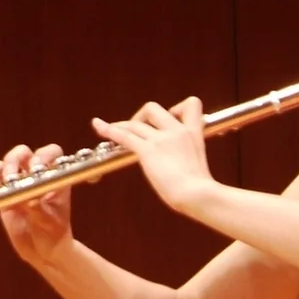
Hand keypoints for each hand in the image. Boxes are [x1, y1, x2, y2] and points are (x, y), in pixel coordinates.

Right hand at [0, 143, 73, 264]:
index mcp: (55, 177)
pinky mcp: (4, 193)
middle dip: (15, 160)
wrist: (43, 251)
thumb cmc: (54, 234)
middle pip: (24, 154)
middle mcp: (36, 175)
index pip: (51, 154)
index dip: (43, 155)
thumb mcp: (50, 224)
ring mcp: (19, 183)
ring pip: (6, 164)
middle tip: (11, 177)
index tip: (36, 168)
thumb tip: (29, 198)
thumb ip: (40, 210)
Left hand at [91, 99, 216, 218]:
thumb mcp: (200, 164)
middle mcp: (177, 131)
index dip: (177, 108)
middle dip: (141, 116)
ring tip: (111, 131)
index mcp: (193, 133)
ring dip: (121, 126)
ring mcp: (161, 139)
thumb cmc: (199, 188)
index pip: (191, 103)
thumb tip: (179, 164)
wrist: (197, 194)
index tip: (170, 118)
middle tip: (137, 131)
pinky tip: (98, 126)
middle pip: (153, 108)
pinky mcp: (148, 150)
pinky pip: (123, 135)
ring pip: (135, 123)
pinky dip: (108, 130)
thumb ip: (189, 156)